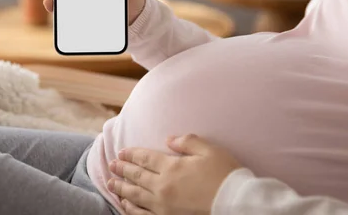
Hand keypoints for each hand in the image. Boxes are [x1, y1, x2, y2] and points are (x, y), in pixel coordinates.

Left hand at [107, 134, 240, 214]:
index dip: (131, 154)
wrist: (236, 204)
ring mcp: (163, 206)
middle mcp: (162, 186)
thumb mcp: (209, 150)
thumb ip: (187, 141)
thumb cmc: (225, 175)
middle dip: (121, 169)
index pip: (144, 158)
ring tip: (111, 183)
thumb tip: (169, 139)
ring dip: (121, 188)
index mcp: (171, 167)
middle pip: (136, 176)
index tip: (121, 152)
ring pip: (135, 196)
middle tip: (111, 165)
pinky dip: (130, 209)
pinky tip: (124, 205)